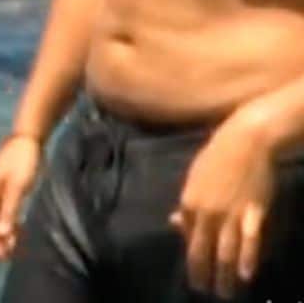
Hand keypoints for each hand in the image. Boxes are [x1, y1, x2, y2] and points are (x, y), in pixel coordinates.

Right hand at [0, 134, 41, 259]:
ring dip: (1, 237)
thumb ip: (9, 210)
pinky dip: (7, 227)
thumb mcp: (18, 186)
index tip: (7, 256)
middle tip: (15, 254)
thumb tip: (1, 235)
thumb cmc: (23, 161)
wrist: (27, 139)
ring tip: (19, 246)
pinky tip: (20, 232)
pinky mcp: (1, 192)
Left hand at [170, 110, 275, 298]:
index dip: (192, 257)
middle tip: (205, 291)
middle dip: (203, 273)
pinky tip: (245, 275)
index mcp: (190, 202)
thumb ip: (188, 204)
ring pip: (225, 251)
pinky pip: (249, 241)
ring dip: (224, 275)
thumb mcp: (195, 177)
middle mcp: (207, 212)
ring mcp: (230, 213)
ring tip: (226, 293)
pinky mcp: (252, 213)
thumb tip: (175, 222)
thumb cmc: (218, 156)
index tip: (195, 273)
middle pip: (203, 250)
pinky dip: (247, 260)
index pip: (189, 237)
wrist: (245, 141)